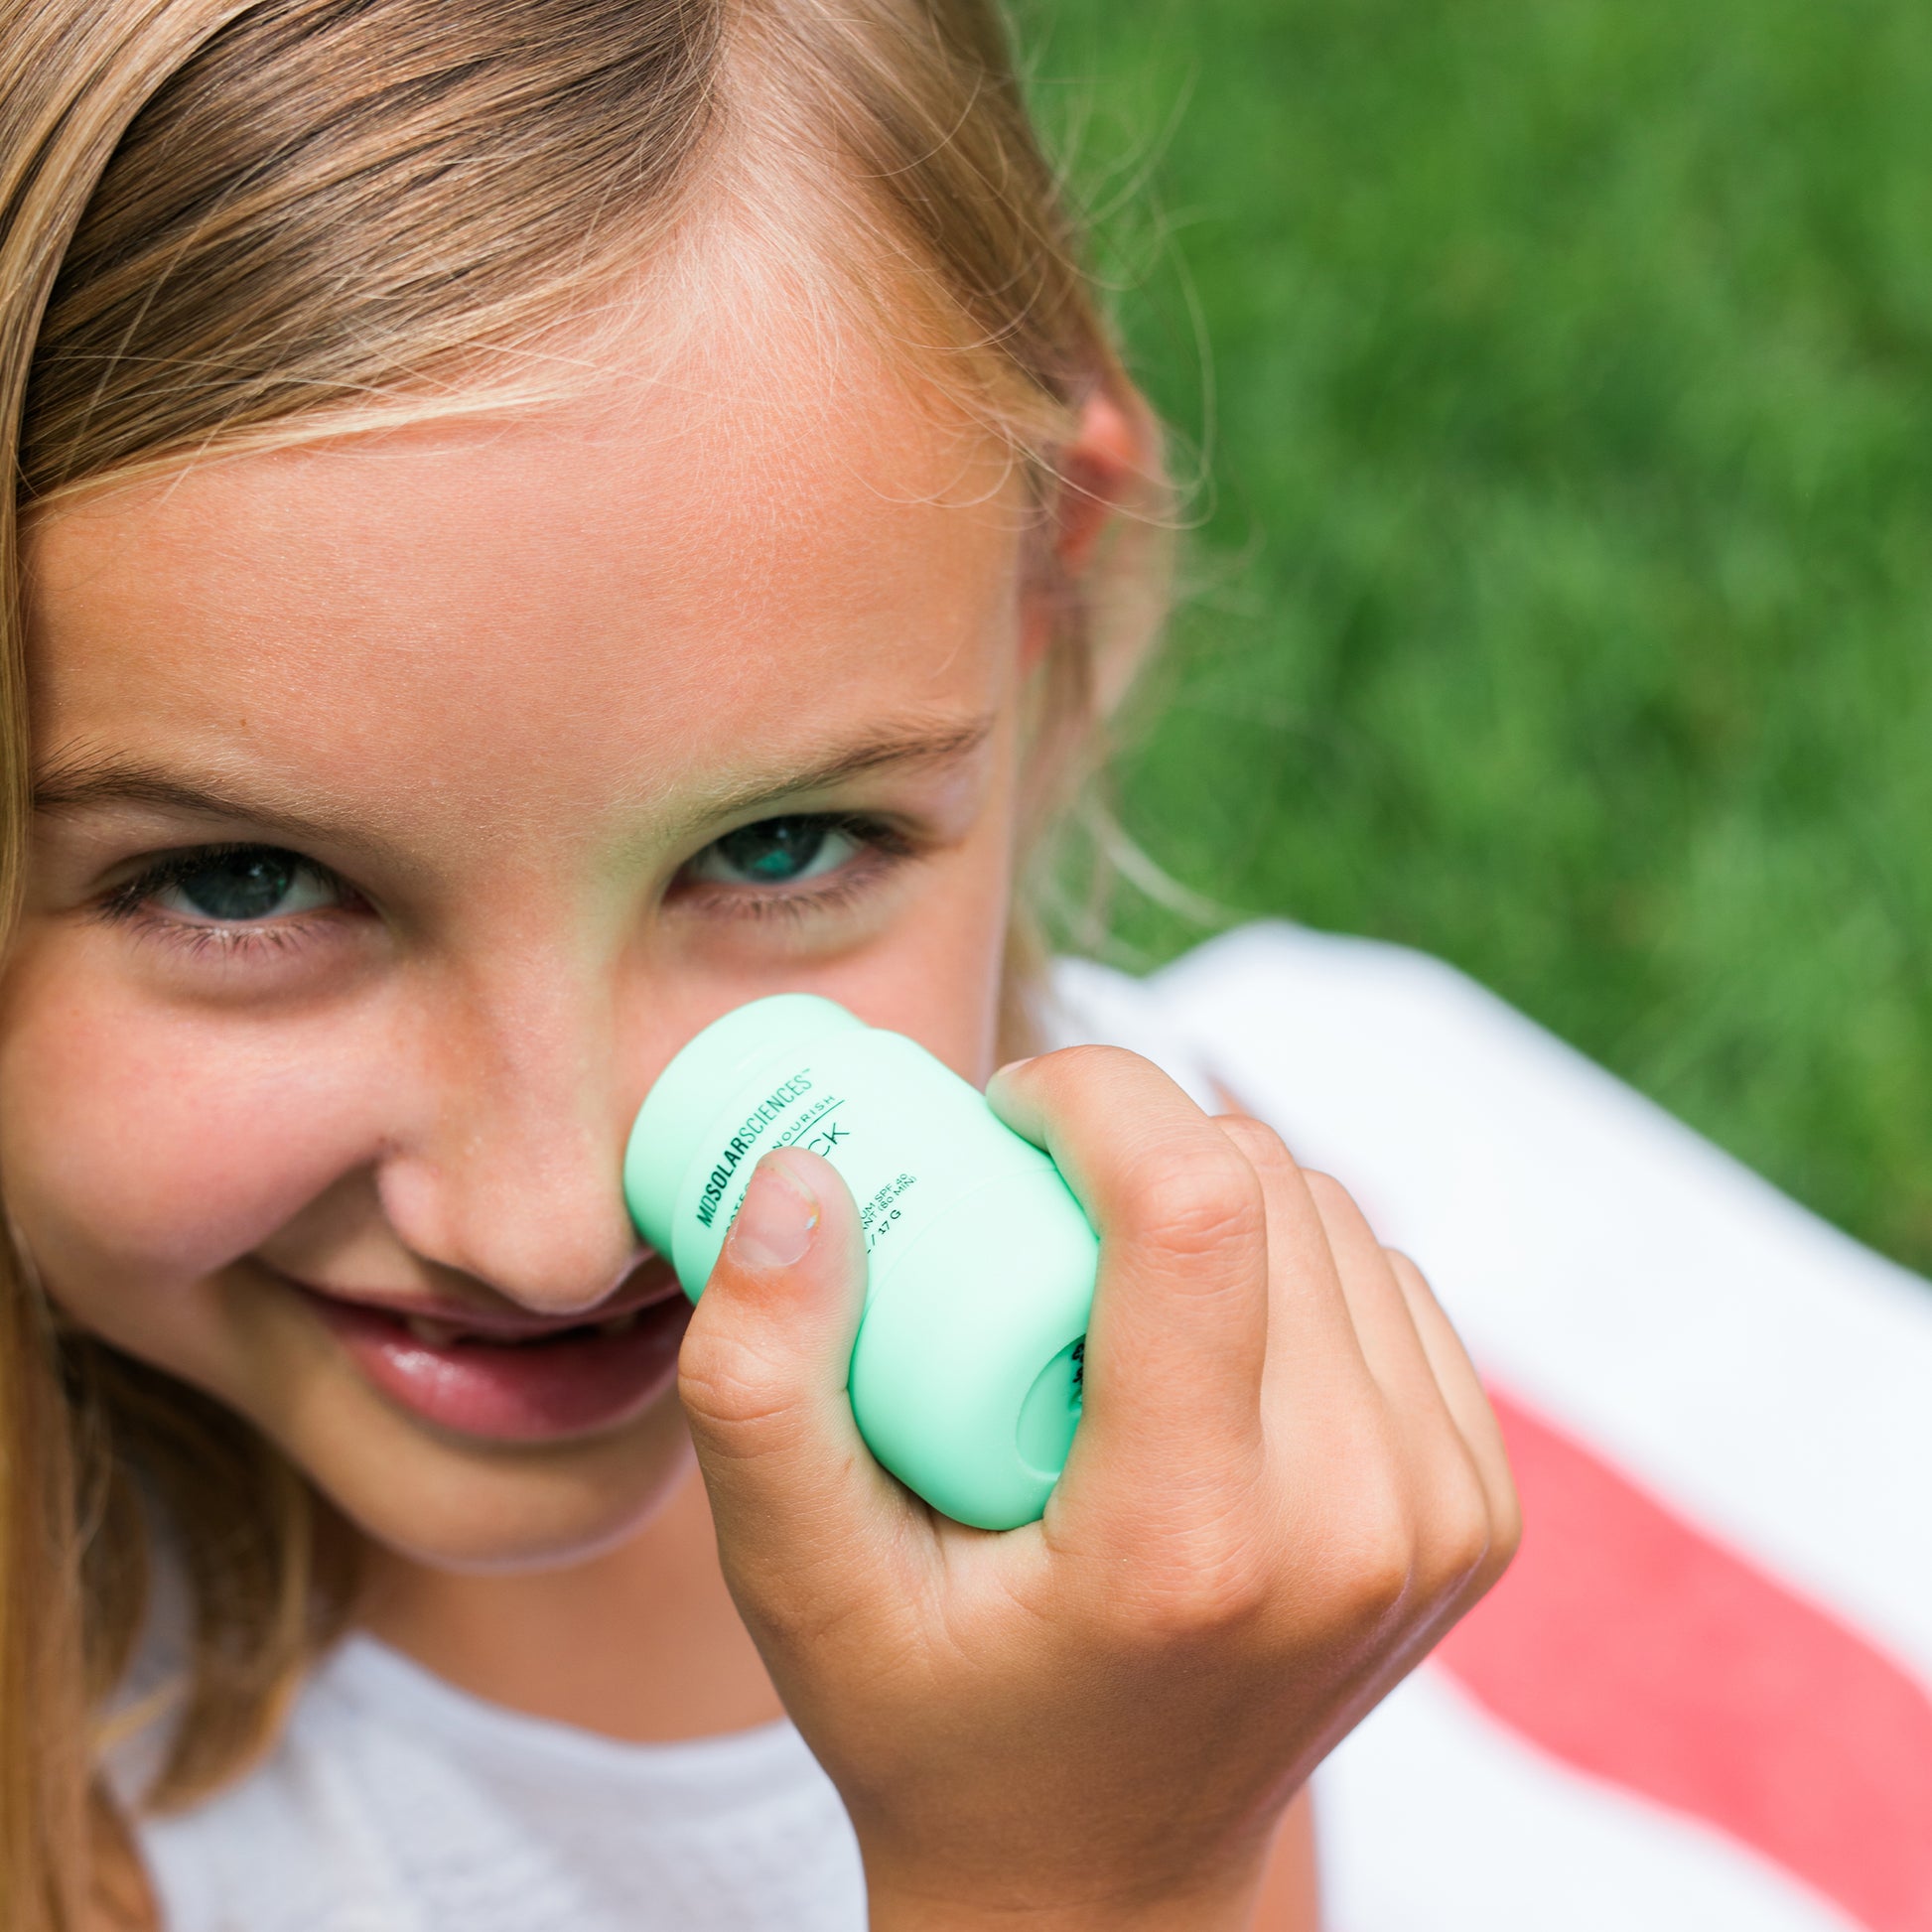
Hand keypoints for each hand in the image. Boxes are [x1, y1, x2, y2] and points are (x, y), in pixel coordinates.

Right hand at [677, 1047, 1518, 1930]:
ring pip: (1331, 1210)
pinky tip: (1203, 1328)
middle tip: (1028, 1215)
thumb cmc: (932, 1724)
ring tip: (1103, 1282)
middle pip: (1263, 1186)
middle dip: (1131, 1143)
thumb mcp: (796, 1580)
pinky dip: (1287, 1256)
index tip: (1004, 1121)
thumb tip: (801, 1175)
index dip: (1095, 1099)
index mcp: (1189, 1543)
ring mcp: (1438, 1517)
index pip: (1195, 1207)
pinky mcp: (1474, 1503)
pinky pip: (1383, 1277)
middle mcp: (1355, 1526)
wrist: (1100, 1885)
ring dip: (1210, 1192)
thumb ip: (759, 1381)